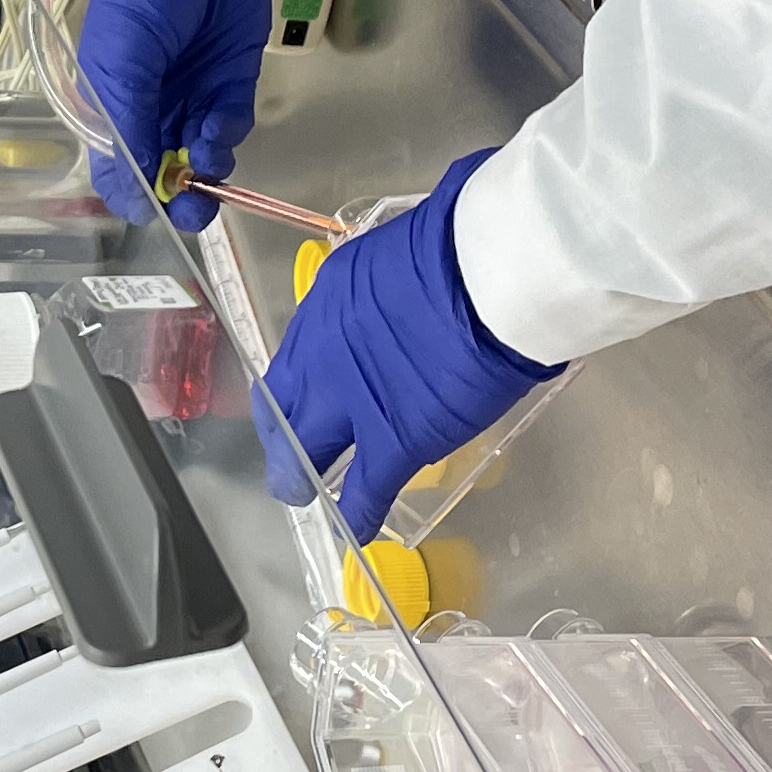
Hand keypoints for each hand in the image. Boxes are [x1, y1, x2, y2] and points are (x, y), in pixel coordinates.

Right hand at [76, 0, 269, 231]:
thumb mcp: (122, 61)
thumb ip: (127, 125)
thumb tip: (130, 189)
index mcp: (109, 103)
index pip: (116, 168)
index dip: (135, 194)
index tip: (156, 208)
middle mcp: (150, 106)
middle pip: (162, 171)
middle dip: (180, 195)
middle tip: (196, 209)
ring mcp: (192, 95)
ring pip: (200, 157)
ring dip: (206, 167)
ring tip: (207, 152)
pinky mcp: (230, 82)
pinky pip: (231, 127)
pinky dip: (227, 135)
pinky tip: (219, 124)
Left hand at [261, 149, 564, 537]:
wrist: (490, 270)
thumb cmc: (465, 240)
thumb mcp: (405, 245)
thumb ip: (395, 279)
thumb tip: (416, 280)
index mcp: (327, 301)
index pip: (291, 358)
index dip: (288, 388)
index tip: (292, 403)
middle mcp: (323, 353)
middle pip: (284, 408)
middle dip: (281, 439)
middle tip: (287, 460)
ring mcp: (352, 400)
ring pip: (306, 453)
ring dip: (303, 480)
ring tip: (306, 499)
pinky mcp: (394, 438)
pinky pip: (364, 489)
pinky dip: (356, 515)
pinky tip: (354, 531)